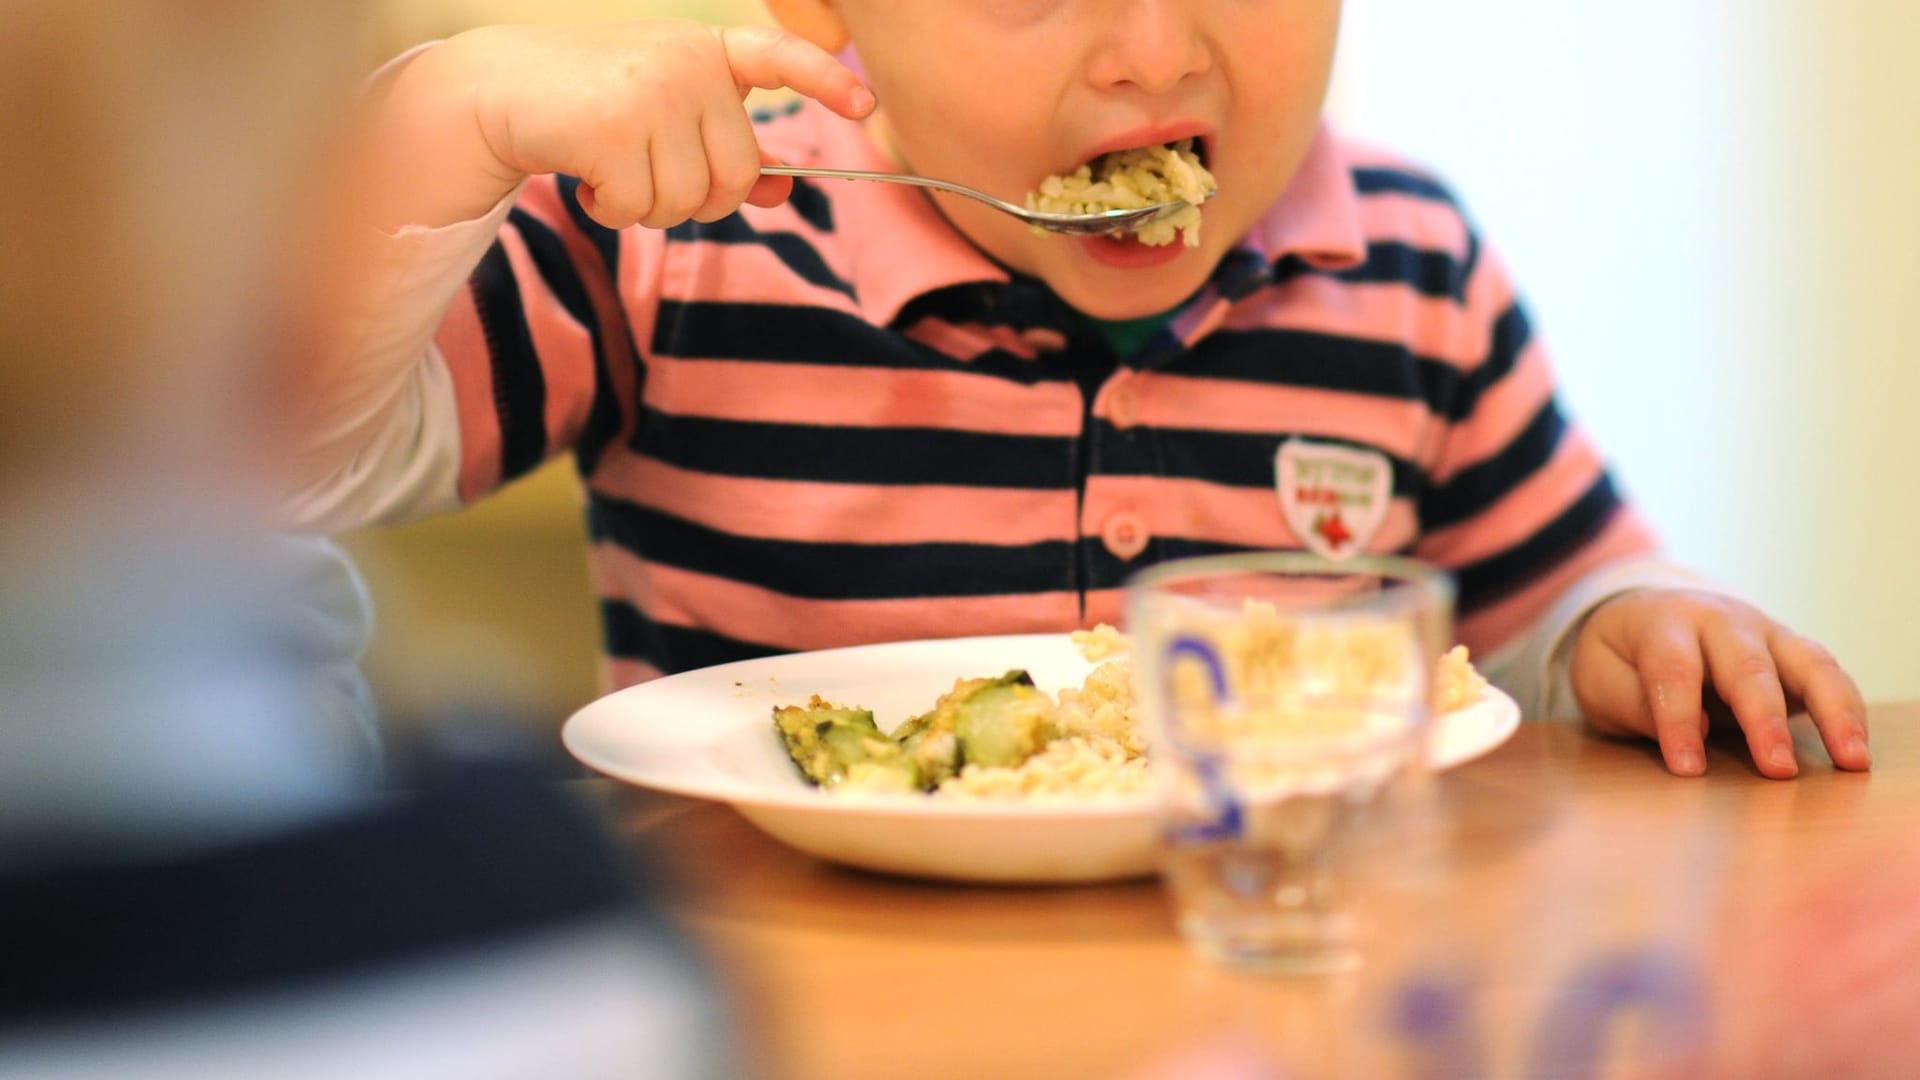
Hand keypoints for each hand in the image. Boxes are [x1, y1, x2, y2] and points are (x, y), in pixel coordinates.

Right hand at [371, 21, 872, 229]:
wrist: (497, 90)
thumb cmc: (591, 106)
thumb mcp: (666, 114)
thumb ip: (722, 148)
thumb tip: (783, 189)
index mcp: (707, 50)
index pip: (779, 56)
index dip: (825, 81)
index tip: (864, 102)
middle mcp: (687, 62)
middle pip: (735, 173)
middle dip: (696, 198)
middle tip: (651, 180)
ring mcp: (653, 91)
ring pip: (689, 199)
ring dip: (648, 208)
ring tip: (612, 171)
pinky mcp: (615, 126)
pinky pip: (642, 208)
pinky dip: (614, 211)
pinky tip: (588, 179)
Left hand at [1568, 588, 1868, 777]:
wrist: (1646, 612)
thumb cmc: (1621, 656)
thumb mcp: (1601, 677)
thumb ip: (1633, 702)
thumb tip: (1692, 731)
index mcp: (1663, 621)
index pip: (1673, 670)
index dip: (1679, 720)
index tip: (1688, 768)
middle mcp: (1720, 620)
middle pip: (1747, 666)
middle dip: (1763, 719)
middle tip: (1778, 769)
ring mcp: (1764, 632)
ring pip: (1807, 663)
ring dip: (1833, 711)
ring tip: (1850, 759)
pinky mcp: (1791, 652)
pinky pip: (1828, 674)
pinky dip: (1848, 709)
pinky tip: (1855, 749)